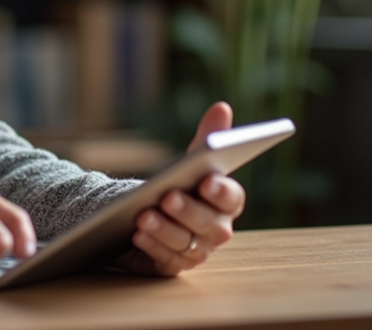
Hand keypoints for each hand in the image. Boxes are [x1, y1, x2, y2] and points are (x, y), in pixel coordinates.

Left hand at [114, 101, 245, 276]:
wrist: (152, 213)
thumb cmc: (180, 184)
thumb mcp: (190, 161)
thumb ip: (208, 137)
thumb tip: (222, 106)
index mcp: (226, 202)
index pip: (233, 198)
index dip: (222, 191)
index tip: (206, 180)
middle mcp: (217, 230)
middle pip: (209, 224)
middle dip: (188, 210)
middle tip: (167, 196)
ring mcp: (197, 250)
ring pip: (186, 244)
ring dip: (165, 229)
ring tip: (143, 215)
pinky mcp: (173, 265)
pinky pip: (167, 260)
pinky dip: (153, 247)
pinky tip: (137, 234)